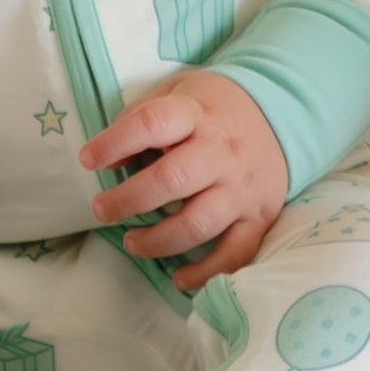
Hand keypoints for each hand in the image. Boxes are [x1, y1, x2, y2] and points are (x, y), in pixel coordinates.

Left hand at [80, 71, 289, 291]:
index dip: (115, 142)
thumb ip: (140, 118)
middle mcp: (222, 152)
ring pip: (198, 222)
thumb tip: (107, 160)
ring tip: (132, 242)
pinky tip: (179, 279)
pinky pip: (235, 253)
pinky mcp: (259, 216)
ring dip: (158, 240)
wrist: (281, 114)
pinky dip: (206, 272)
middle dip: (129, 200)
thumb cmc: (212, 108)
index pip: (154, 122)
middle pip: (173, 179)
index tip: (88, 160)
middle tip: (102, 210)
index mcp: (197, 114)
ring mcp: (242, 187)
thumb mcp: (177, 92)